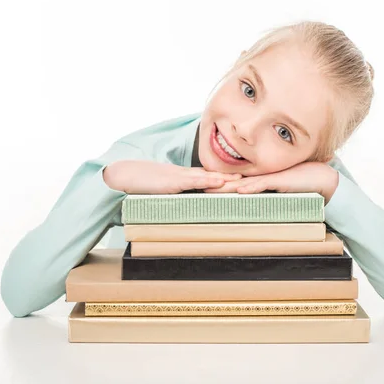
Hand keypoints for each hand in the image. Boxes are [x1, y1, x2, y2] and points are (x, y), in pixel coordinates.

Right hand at [103, 160, 242, 193]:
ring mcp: (182, 177)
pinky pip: (194, 180)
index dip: (231, 183)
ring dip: (229, 180)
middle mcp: (188, 176)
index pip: (213, 181)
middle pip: (217, 178)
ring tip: (247, 182)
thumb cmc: (144, 185)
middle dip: (236, 181)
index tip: (248, 185)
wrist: (126, 175)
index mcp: (187, 180)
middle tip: (256, 183)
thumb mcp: (165, 193)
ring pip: (210, 178)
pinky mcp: (174, 181)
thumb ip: (178, 198)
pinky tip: (221, 182)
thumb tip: (188, 208)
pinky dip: (209, 180)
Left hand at [204, 162, 338, 203]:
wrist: (319, 178)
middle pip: (235, 181)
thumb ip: (263, 195)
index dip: (220, 185)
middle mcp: (261, 176)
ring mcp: (269, 177)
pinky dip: (251, 188)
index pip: (235, 182)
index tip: (204, 189)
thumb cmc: (300, 184)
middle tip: (199, 189)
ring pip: (244, 182)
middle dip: (217, 185)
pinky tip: (240, 191)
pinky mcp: (280, 180)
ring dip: (228, 186)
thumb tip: (249, 203)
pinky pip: (263, 184)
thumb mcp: (276, 191)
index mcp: (259, 178)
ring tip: (212, 190)